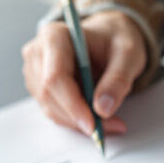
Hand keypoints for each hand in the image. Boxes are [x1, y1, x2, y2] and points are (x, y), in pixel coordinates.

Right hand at [22, 10, 147, 135]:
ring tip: (110, 121)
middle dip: (79, 117)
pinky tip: (96, 117)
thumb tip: (103, 108)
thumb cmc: (115, 41)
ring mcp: (35, 71)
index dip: (72, 104)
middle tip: (111, 126)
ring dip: (79, 122)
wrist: (108, 38)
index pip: (55, 77)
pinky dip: (76, 120)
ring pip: (51, 108)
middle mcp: (38, 52)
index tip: (93, 124)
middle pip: (50, 95)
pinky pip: (54, 111)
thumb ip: (118, 79)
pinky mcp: (39, 87)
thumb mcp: (128, 54)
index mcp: (55, 36)